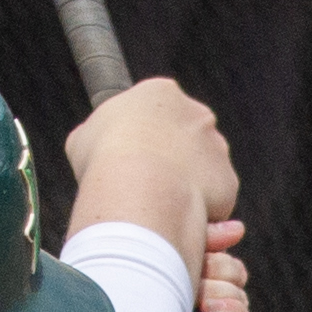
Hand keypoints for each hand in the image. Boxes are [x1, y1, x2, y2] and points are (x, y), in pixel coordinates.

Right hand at [65, 77, 235, 275]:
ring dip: (185, 186)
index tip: (131, 156)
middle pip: (184, 138)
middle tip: (145, 184)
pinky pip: (214, 200)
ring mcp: (217, 148)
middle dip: (170, 159)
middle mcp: (197, 115)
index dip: (142, 137)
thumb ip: (99, 135)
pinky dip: (198, 210)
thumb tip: (98, 143)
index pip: (156, 111)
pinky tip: (174, 216)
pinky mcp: (228, 181)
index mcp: (160, 95)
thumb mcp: (83, 137)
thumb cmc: (105, 160)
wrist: (139, 189)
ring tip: (157, 205)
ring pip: (202, 170)